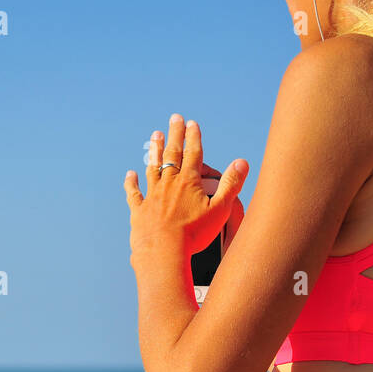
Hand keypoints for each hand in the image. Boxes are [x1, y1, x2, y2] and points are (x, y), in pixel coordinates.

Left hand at [125, 114, 247, 258]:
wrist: (164, 252)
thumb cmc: (194, 234)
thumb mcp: (220, 210)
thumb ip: (231, 185)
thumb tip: (242, 162)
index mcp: (188, 182)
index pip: (193, 153)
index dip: (194, 137)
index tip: (192, 124)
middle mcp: (169, 184)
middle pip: (172, 154)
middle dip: (174, 135)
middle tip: (174, 118)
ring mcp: (152, 196)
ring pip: (153, 167)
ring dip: (154, 151)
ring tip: (155, 136)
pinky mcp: (140, 211)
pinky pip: (134, 193)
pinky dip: (131, 183)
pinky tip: (130, 175)